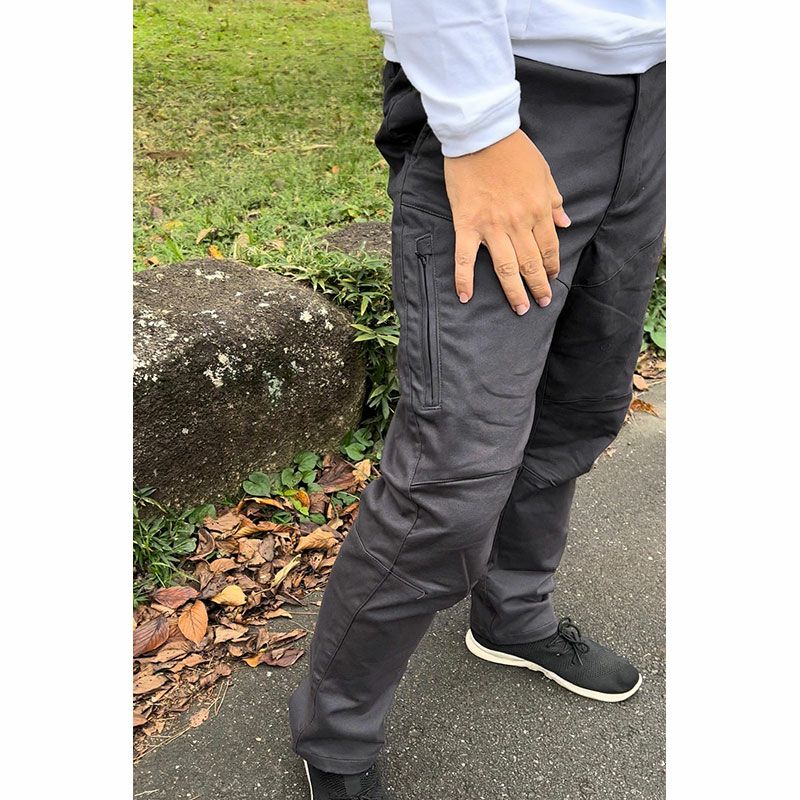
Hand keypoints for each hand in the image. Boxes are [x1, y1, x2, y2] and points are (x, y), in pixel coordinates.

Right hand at [443, 129, 569, 314]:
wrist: (481, 134)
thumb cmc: (513, 150)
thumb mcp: (543, 172)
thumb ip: (554, 199)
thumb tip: (566, 222)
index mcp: (539, 209)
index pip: (549, 247)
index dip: (552, 266)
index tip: (552, 279)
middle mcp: (519, 223)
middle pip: (531, 263)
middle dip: (538, 286)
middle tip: (540, 303)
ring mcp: (492, 226)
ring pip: (506, 267)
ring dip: (514, 291)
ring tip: (519, 309)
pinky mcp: (468, 224)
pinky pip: (466, 258)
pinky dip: (465, 279)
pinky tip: (465, 297)